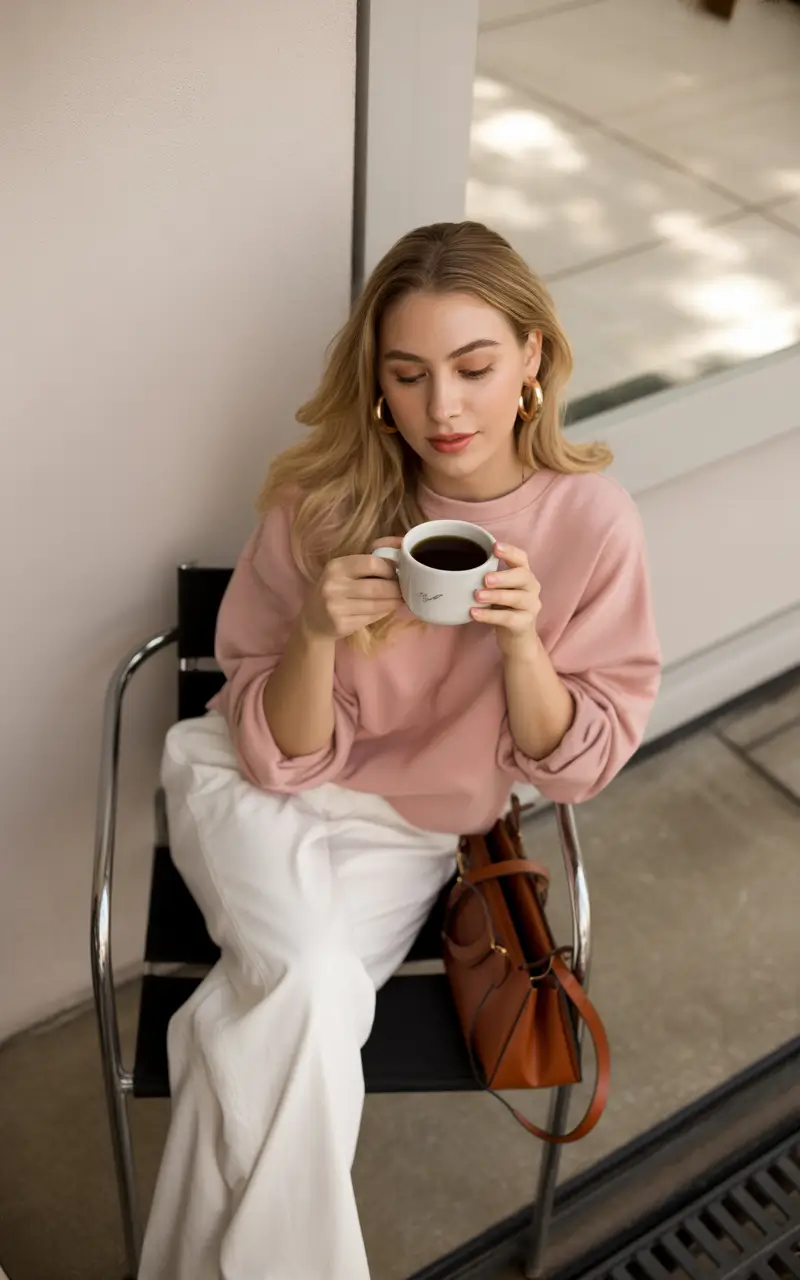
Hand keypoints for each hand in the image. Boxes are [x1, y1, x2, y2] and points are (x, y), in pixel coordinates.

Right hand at [302, 542, 402, 640]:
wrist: (313, 620)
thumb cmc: (335, 590)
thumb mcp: (344, 571)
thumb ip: (368, 560)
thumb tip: (401, 550)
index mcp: (336, 566)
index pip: (371, 563)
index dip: (389, 568)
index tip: (397, 572)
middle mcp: (334, 586)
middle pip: (377, 587)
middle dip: (396, 589)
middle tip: (404, 589)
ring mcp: (336, 607)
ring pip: (377, 605)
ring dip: (394, 602)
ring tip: (400, 599)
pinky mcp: (342, 624)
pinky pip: (372, 617)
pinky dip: (384, 612)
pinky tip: (387, 608)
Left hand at [471, 542, 541, 657]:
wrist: (516, 639)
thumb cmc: (503, 608)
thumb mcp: (497, 590)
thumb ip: (487, 577)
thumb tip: (454, 567)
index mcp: (524, 575)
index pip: (521, 558)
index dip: (510, 551)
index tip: (494, 546)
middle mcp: (531, 587)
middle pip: (522, 576)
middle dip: (503, 576)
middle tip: (485, 579)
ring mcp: (531, 606)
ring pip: (517, 597)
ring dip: (496, 595)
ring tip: (477, 596)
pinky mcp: (524, 624)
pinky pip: (508, 618)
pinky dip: (490, 616)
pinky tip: (474, 613)